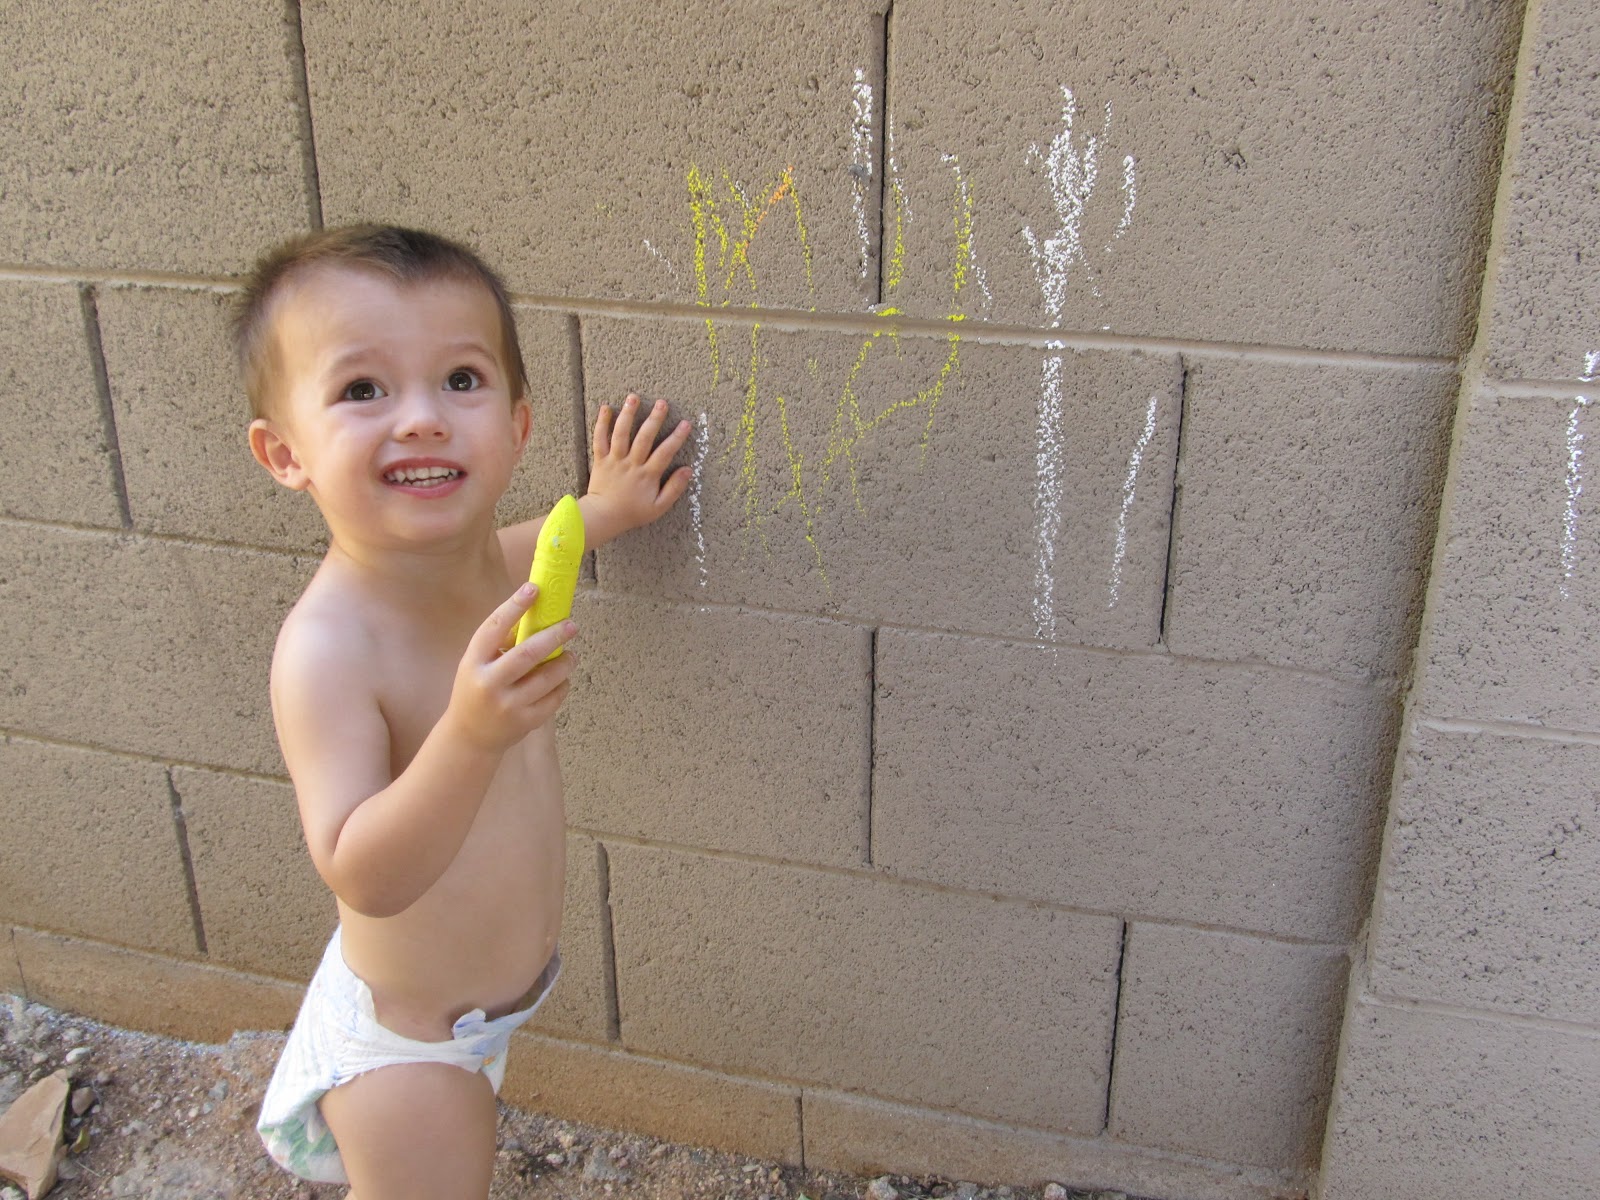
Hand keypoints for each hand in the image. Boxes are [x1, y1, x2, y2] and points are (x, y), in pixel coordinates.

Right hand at [445, 583, 577, 752]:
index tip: (534, 588)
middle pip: (528, 654)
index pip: (494, 628)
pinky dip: (562, 685)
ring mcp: (508, 705)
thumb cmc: (476, 689)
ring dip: (564, 662)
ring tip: (571, 654)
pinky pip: (553, 699)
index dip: (514, 606)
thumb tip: (535, 612)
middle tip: (571, 625)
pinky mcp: (525, 722)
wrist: (469, 736)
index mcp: (473, 662)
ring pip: (546, 678)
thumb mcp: (476, 664)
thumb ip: (500, 643)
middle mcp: (489, 684)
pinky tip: (562, 679)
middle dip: (553, 636)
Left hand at [585, 393, 693, 544]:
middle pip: (644, 438)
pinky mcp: (600, 459)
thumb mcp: (659, 507)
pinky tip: (606, 408)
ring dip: (628, 415)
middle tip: (662, 403)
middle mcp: (631, 464)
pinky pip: (600, 439)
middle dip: (654, 419)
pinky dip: (601, 423)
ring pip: (621, 434)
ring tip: (634, 397)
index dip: (676, 438)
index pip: (665, 453)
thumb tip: (688, 470)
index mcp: (647, 475)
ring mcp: (615, 460)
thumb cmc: (633, 513)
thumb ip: (674, 488)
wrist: (604, 516)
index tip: (686, 424)